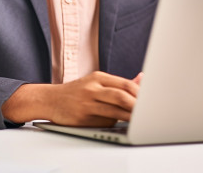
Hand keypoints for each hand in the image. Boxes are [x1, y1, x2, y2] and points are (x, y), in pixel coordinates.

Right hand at [1, 71, 140, 126]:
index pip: (125, 84)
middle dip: (138, 105)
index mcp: (98, 77)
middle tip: (151, 112)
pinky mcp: (82, 117)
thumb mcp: (96, 83)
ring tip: (142, 121)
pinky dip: (116, 124)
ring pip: (115, 109)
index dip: (140, 93)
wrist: (50, 100)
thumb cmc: (76, 93)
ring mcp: (87, 102)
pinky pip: (104, 121)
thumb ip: (119, 84)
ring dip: (130, 116)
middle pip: (122, 95)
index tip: (152, 101)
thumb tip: (142, 79)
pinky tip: (123, 125)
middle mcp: (93, 87)